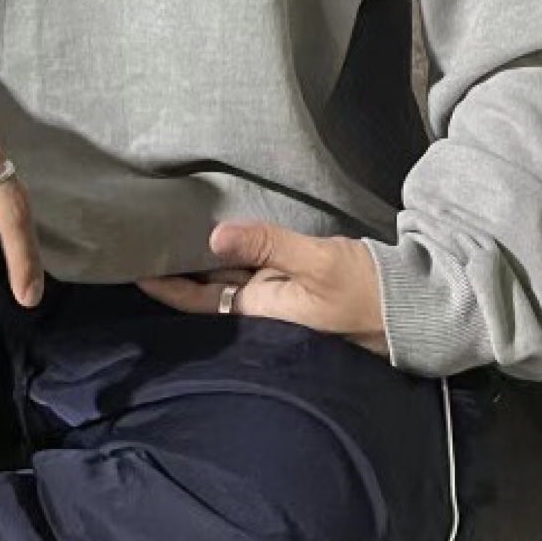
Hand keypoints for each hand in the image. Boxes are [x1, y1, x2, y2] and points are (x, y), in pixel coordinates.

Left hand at [136, 222, 389, 357]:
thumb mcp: (317, 262)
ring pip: (227, 275)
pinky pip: (251, 268)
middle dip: (176, 266)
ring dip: (200, 257)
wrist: (411, 309)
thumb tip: (213, 236)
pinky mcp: (292, 285)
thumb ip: (267, 245)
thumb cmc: (366, 291)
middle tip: (140, 235)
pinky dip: (231, 251)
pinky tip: (217, 233)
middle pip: (206, 287)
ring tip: (166, 228)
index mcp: (259, 312)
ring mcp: (276, 297)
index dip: (162, 285)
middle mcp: (260, 308)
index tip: (130, 266)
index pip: (196, 301)